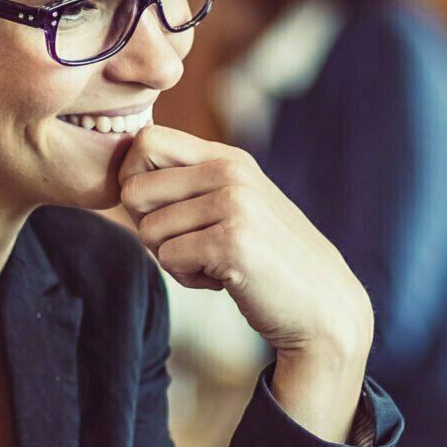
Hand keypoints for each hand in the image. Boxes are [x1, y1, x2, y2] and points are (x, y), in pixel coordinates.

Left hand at [119, 124, 372, 440]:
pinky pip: (169, 259)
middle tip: (189, 246)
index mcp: (228, 157)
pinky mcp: (231, 243)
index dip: (135, 181)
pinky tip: (223, 281)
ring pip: (148, 230)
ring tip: (213, 265)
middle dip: (148, 227)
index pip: (145, 142)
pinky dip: (188, 279)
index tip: (162, 214)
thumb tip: (123, 181)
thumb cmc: (268, 261)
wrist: (322, 305)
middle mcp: (230, 171)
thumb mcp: (235, 206)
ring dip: (173, 259)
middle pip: (134, 189)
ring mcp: (233, 204)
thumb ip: (192, 186)